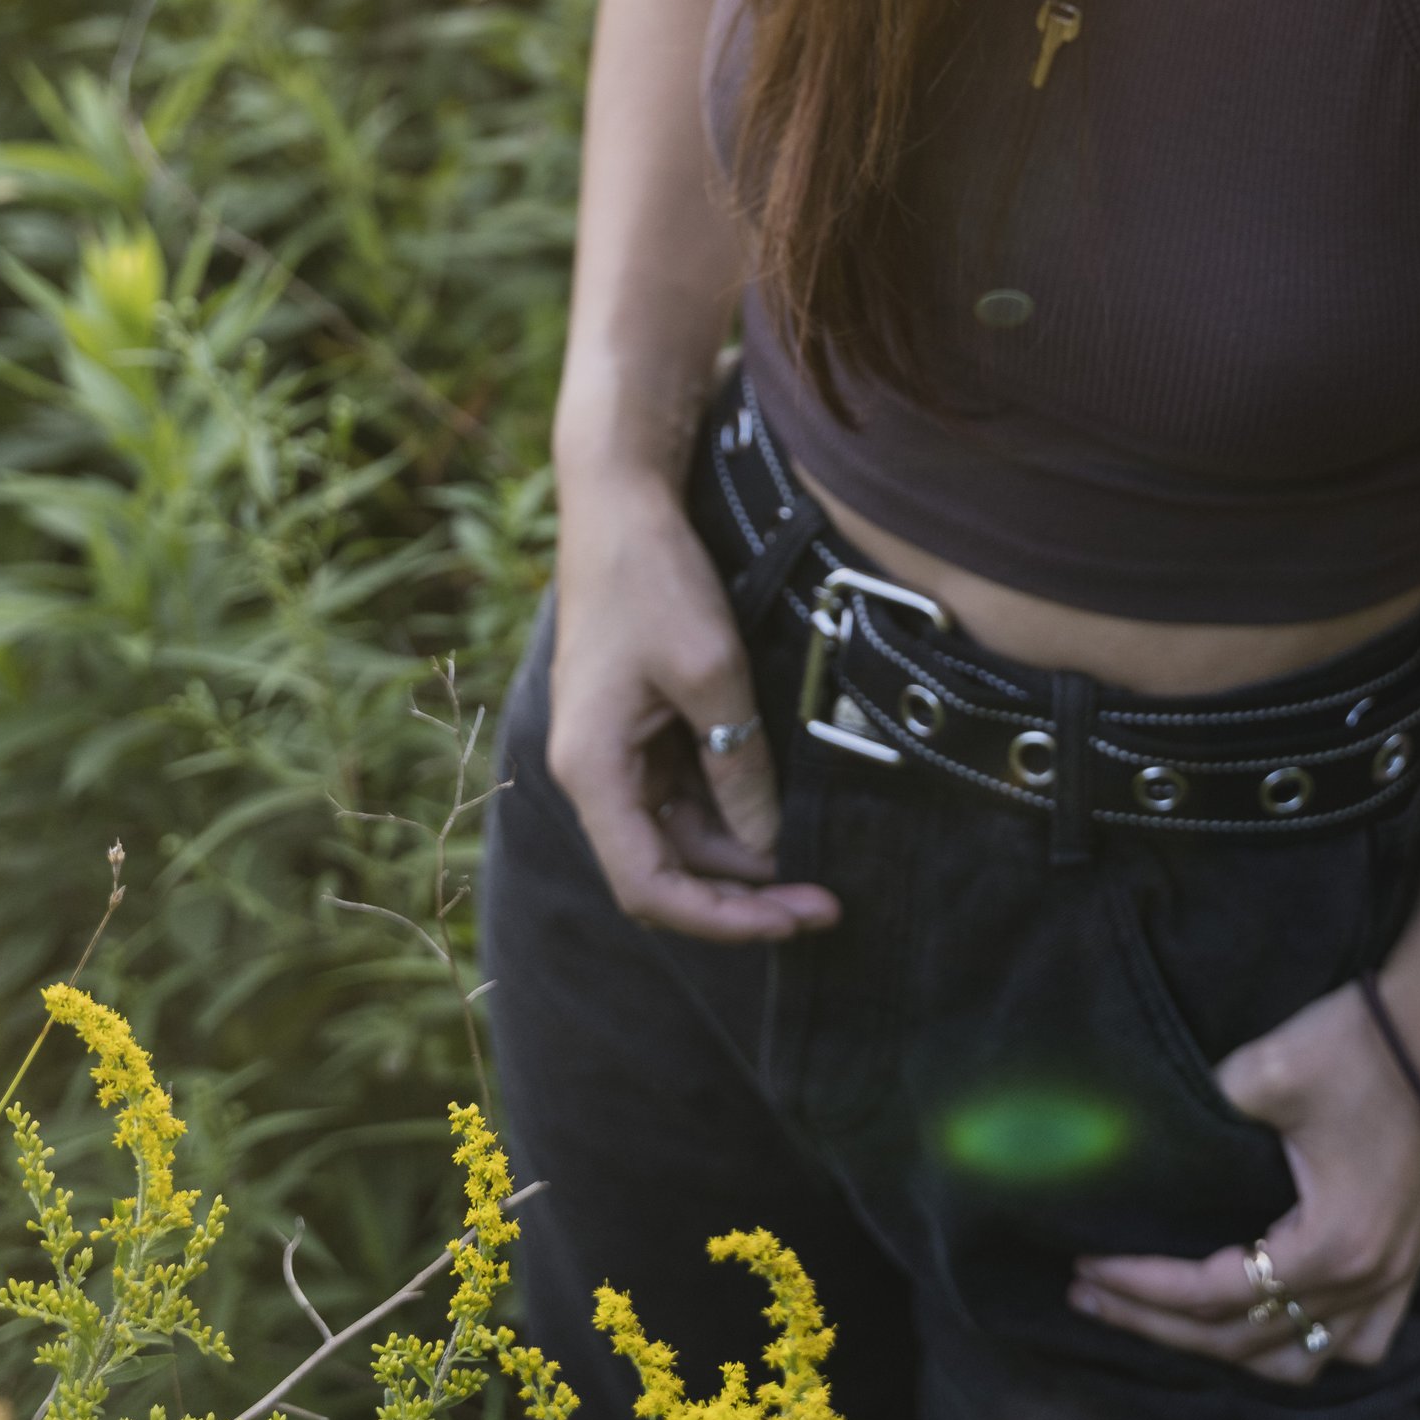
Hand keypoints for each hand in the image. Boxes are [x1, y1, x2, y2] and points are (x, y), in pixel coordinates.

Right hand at [546, 468, 838, 945]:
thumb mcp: (711, 673)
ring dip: (741, 850)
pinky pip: (683, 788)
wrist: (620, 500)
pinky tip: (780, 806)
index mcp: (593, 769)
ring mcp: (614, 749)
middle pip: (667, 867)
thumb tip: (769, 845)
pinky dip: (731, 805)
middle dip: (744, 890)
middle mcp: (594, 771)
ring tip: (815, 855)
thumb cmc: (652, 577)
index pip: (649, 887)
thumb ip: (740, 765)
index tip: (795, 918)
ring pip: (679, 832)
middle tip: (826, 899)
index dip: (722, 918)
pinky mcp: (637, 725)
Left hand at [1069, 975, 1419, 1375]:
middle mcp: (1365, 1281)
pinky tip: (1264, 1329)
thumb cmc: (1357, 1045)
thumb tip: (1128, 1137)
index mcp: (1331, 1244)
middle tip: (1088, 1299)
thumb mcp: (1265, 1071)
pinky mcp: (1406, 1264)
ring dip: (1227, 1350)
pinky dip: (1303, 1349)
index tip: (1085, 1270)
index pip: (1213, 1293)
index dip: (1141, 1287)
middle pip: (1243, 1340)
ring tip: (1163, 1322)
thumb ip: (1199, 1111)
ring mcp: (1393, 1280)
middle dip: (1158, 1325)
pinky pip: (1355, 1344)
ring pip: (1300, 1363)